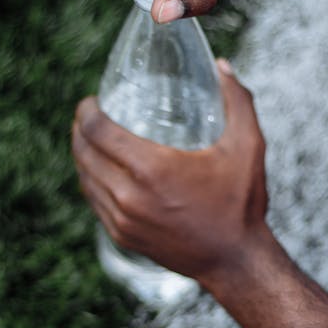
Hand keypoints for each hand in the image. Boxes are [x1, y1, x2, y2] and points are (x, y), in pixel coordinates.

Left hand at [71, 60, 268, 281]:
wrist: (234, 261)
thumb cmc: (241, 203)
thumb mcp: (248, 147)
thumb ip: (237, 101)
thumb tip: (222, 66)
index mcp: (152, 169)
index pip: (98, 131)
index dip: (87, 111)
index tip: (91, 101)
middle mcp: (129, 196)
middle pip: (84, 152)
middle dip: (80, 129)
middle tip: (88, 115)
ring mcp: (122, 220)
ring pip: (85, 178)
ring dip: (81, 155)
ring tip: (89, 139)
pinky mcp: (121, 236)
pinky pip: (93, 201)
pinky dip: (91, 181)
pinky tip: (98, 170)